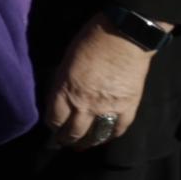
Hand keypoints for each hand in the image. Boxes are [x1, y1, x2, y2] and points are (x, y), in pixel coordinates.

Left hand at [46, 24, 154, 147]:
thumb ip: (63, 81)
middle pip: (72, 132)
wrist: (125, 34)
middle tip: (64, 142)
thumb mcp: (67, 59)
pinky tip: (106, 137)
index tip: (53, 126)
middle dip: (66, 139)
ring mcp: (107, 108)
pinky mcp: (128, 107)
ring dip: (87, 143)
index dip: (52, 125)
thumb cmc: (92, 39)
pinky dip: (112, 136)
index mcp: (65, 90)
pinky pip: (118, 129)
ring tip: (83, 145)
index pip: (54, 119)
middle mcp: (84, 104)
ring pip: (95, 136)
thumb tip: (61, 94)